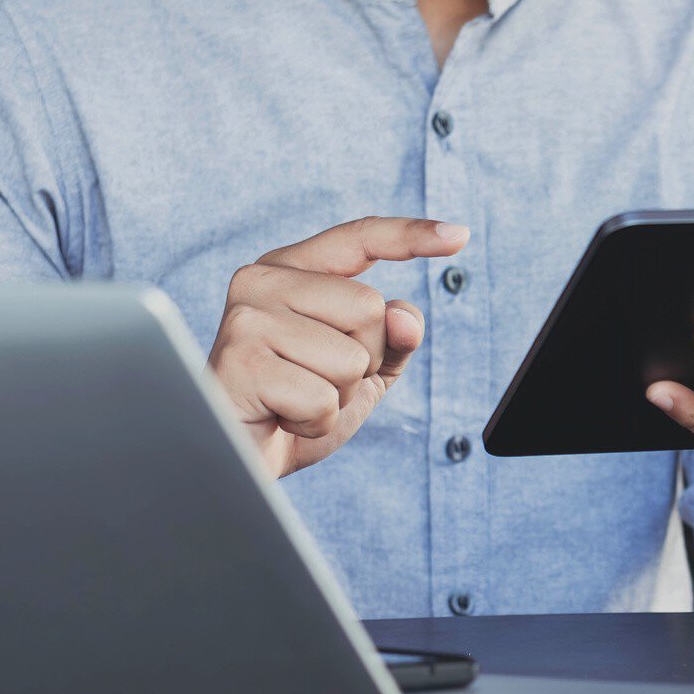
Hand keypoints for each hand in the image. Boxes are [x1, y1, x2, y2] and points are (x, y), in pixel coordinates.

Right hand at [209, 217, 468, 476]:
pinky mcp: (241, 362)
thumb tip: (404, 316)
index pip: (358, 238)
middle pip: (370, 309)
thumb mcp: (362, 369)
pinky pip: (323, 399)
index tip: (459, 236)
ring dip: (337, 396)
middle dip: (362, 362)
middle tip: (314, 381)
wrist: (234, 458)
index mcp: (291, 269)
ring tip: (294, 399)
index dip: (410, 235)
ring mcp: (247, 318)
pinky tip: (280, 418)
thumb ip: (394, 337)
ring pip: (351, 359)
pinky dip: (314, 422)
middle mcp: (262, 280)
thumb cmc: (294, 406)